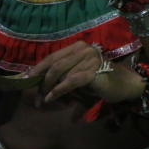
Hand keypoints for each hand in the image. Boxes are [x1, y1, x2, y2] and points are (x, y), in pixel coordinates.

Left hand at [26, 41, 144, 103]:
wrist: (123, 84)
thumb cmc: (99, 81)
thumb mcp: (77, 75)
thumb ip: (61, 76)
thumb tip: (37, 84)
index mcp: (78, 47)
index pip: (52, 57)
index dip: (37, 69)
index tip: (24, 80)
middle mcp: (84, 49)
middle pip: (54, 65)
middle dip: (41, 83)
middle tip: (35, 98)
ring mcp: (89, 59)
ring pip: (60, 74)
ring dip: (47, 90)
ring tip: (42, 101)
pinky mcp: (93, 71)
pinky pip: (70, 82)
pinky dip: (58, 91)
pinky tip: (51, 98)